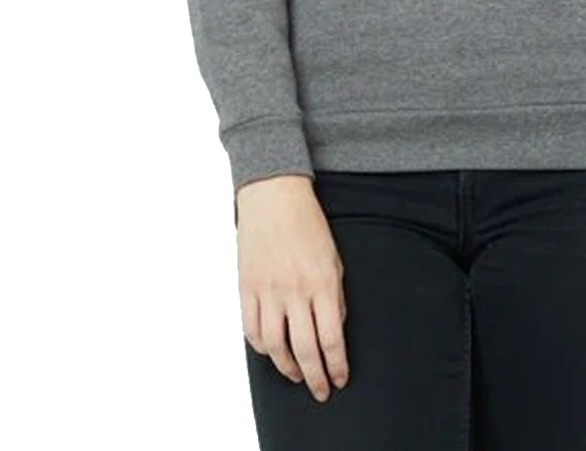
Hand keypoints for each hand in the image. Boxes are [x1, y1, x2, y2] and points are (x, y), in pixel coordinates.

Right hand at [236, 174, 349, 402]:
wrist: (274, 194)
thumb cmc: (308, 223)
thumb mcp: (334, 257)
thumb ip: (335, 296)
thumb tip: (333, 330)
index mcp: (322, 281)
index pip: (331, 337)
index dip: (337, 365)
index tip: (340, 379)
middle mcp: (295, 289)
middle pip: (304, 349)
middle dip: (315, 377)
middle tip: (321, 391)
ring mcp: (267, 289)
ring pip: (274, 345)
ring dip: (287, 367)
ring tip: (297, 375)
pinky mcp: (246, 287)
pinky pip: (251, 329)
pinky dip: (261, 348)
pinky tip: (272, 352)